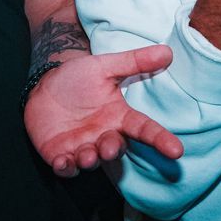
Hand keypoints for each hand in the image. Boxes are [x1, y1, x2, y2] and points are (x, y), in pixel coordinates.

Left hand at [27, 45, 183, 176]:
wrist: (43, 87)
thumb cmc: (76, 79)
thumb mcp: (103, 67)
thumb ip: (134, 62)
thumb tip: (167, 51)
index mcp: (119, 117)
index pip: (144, 129)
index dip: (161, 140)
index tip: (177, 151)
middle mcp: (104, 136)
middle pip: (116, 149)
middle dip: (113, 150)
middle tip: (109, 147)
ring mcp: (83, 148)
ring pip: (92, 161)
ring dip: (91, 161)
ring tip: (86, 155)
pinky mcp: (61, 156)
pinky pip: (66, 169)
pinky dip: (66, 168)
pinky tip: (62, 161)